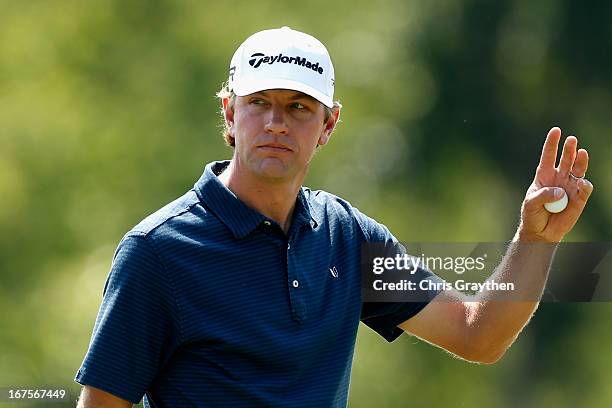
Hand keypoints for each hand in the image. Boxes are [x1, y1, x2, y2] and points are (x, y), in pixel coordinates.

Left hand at [516, 127, 593, 241]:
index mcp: (544, 175)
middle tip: (571, 140)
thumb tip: (561, 192)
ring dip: (580, 161)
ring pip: (579, 170)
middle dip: (569, 149)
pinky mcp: (579, 199)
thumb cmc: (532, 215)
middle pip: (566, 159)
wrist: (541, 232)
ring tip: (581, 153)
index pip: (548, 156)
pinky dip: (585, 185)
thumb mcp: (531, 203)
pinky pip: (585, 188)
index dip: (552, 143)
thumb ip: (543, 196)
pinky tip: (581, 183)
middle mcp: (559, 177)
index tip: (556, 130)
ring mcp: (570, 187)